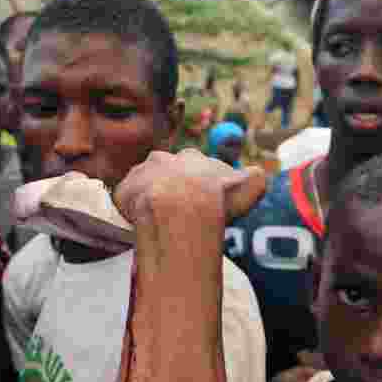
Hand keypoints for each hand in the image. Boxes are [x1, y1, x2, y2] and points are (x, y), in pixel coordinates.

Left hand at [113, 149, 267, 227]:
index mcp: (192, 157)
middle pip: (165, 174)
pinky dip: (132, 212)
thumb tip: (258, 176)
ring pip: (143, 185)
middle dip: (170, 190)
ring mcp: (141, 173)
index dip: (198, 187)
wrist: (182, 206)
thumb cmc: (218, 196)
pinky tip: (143, 225)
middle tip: (176, 214)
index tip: (201, 202)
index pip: (194, 168)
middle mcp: (164, 158)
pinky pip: (126, 201)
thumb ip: (254, 179)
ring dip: (149, 200)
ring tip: (158, 221)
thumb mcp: (250, 184)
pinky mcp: (124, 190)